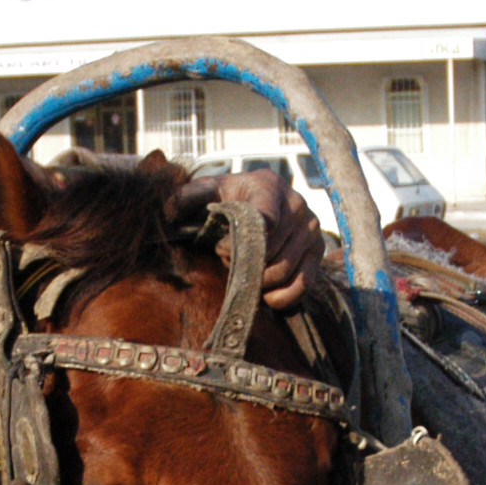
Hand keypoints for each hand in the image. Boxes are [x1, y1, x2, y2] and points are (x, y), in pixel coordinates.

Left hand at [178, 163, 326, 310]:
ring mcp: (311, 230)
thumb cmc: (227, 199)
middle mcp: (297, 205)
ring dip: (257, 280)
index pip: (263, 220)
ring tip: (243, 270)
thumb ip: (187, 196)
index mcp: (269, 186)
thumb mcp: (206, 191)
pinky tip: (264, 295)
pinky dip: (281, 298)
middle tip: (226, 259)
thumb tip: (167, 208)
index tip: (222, 249)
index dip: (240, 244)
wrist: (254, 200)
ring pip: (283, 271)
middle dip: (244, 264)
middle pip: (270, 252)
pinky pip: (303, 285)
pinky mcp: (318, 252)